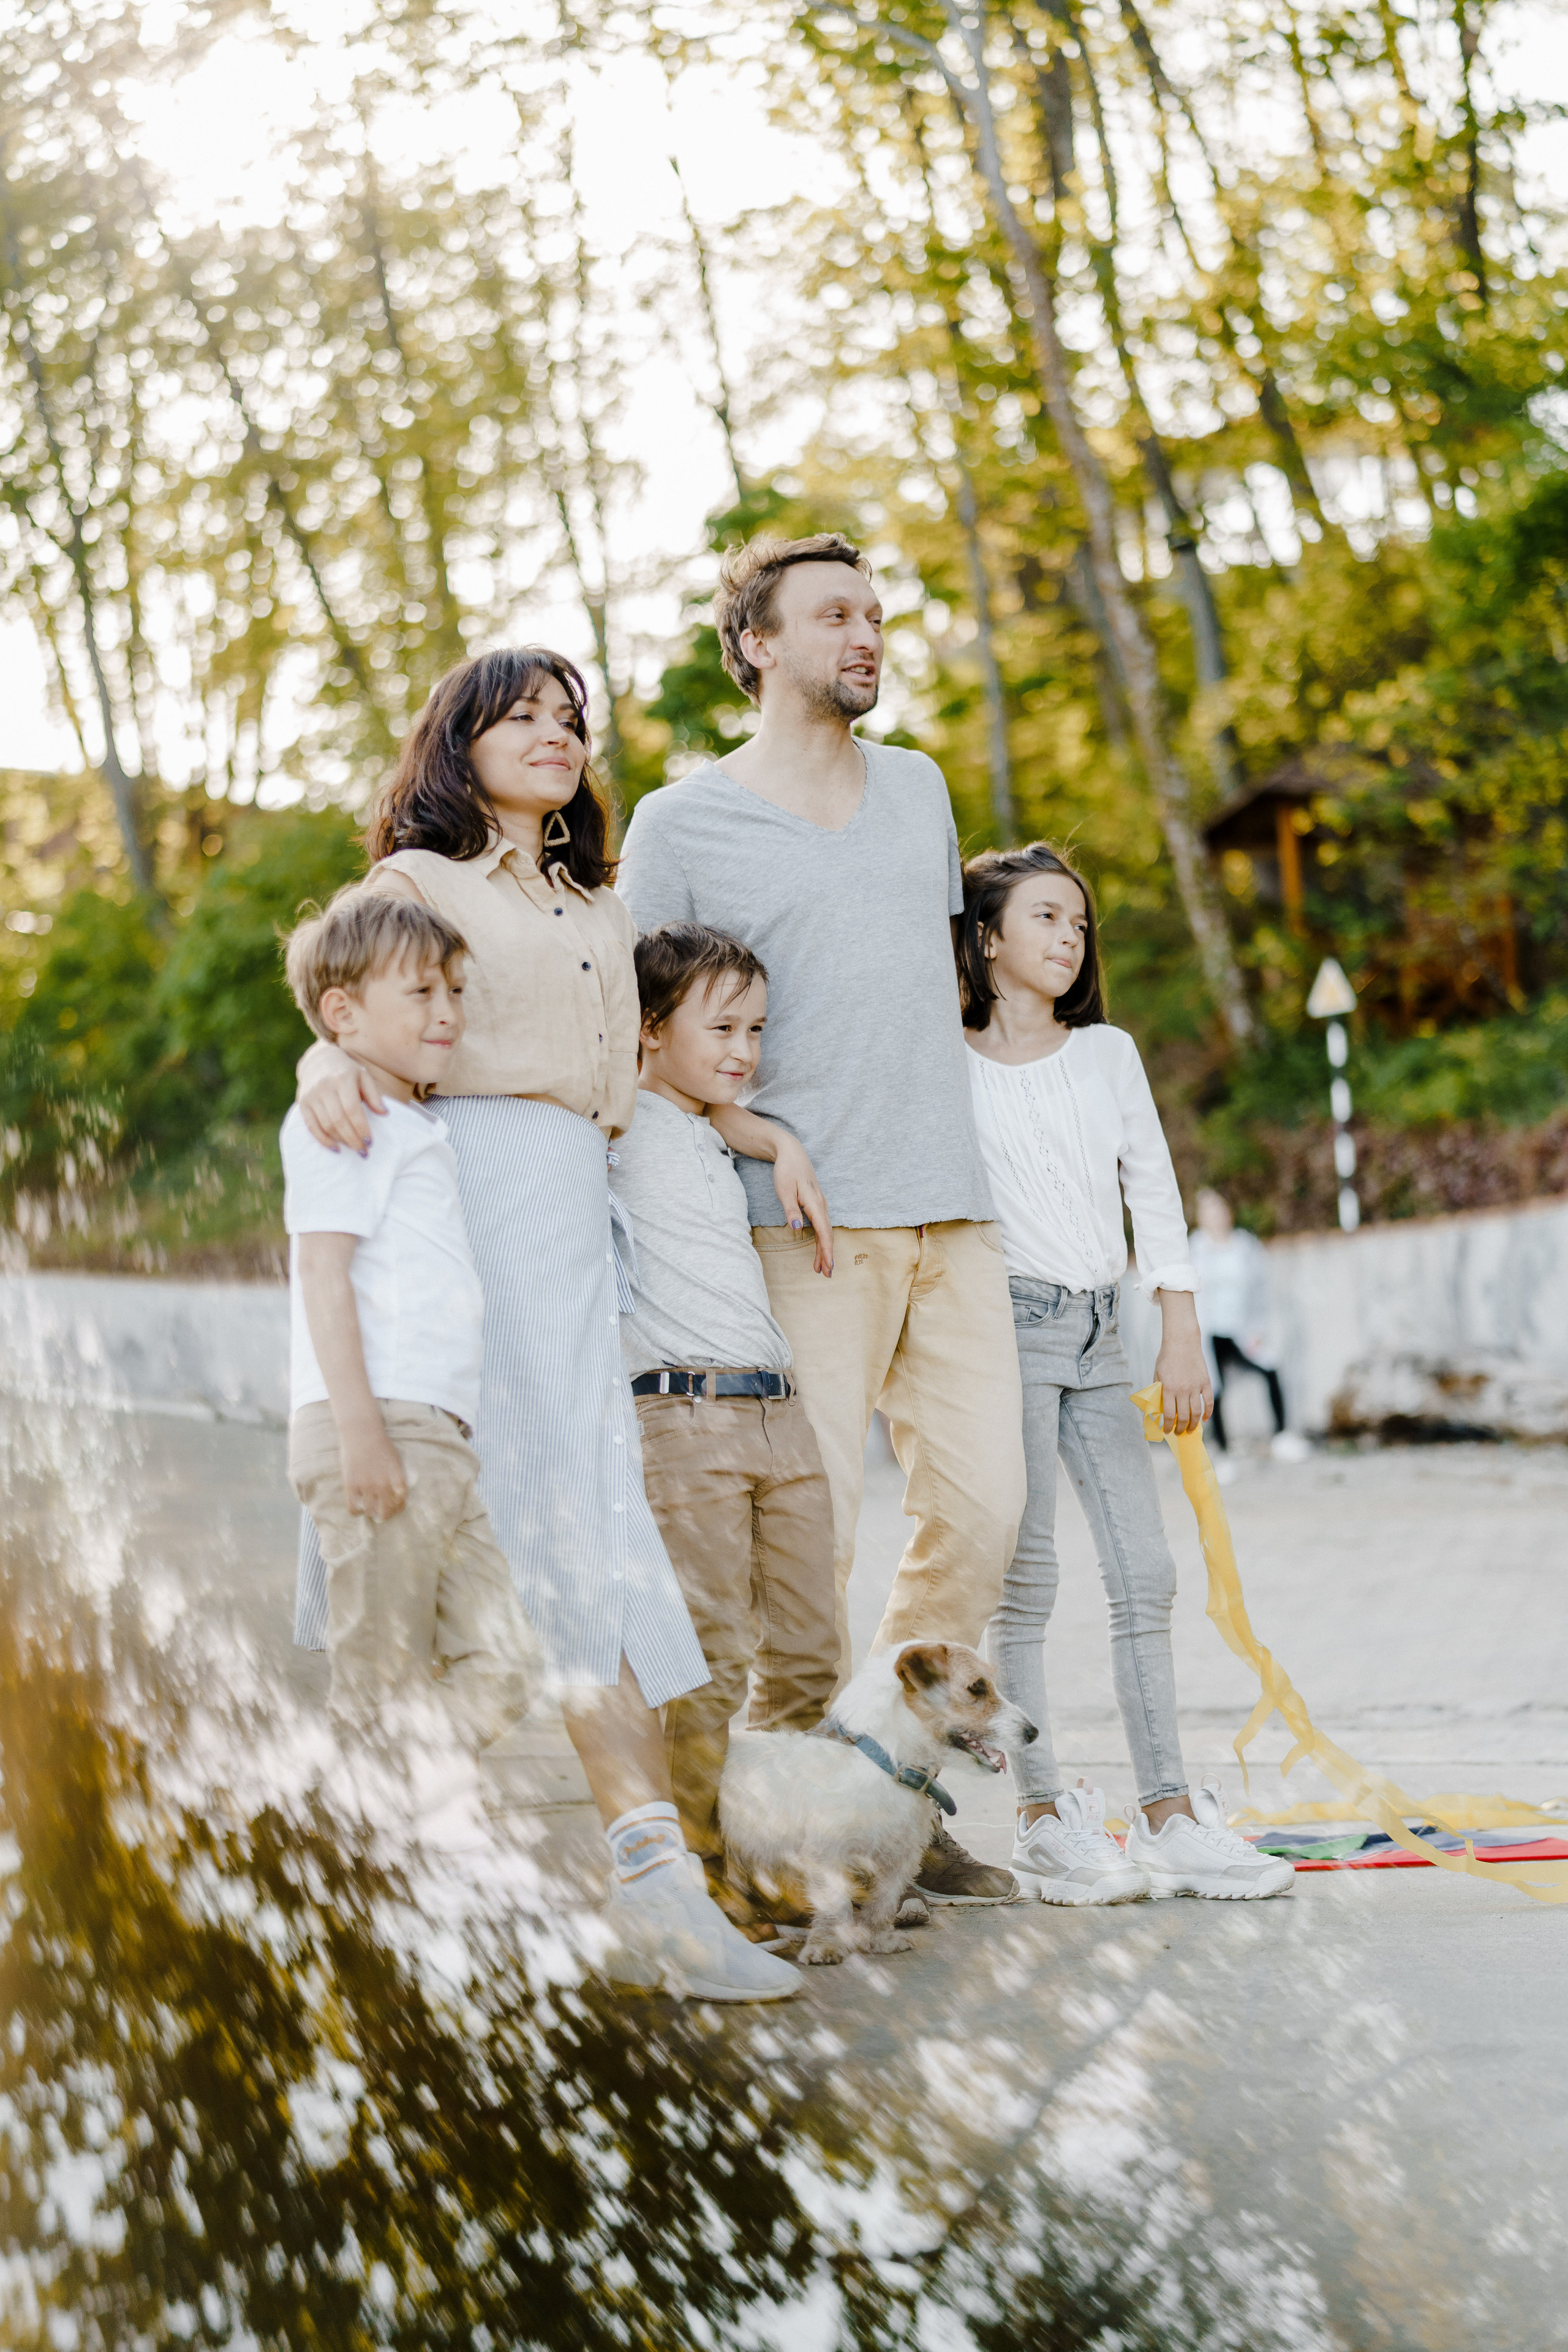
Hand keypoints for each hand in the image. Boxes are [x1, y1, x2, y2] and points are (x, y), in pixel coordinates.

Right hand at [300, 1044, 386, 1153]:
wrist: (318, 1060)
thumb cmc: (347, 1071)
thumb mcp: (363, 1076)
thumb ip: (374, 1095)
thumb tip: (385, 1113)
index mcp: (342, 1079)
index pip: (352, 1109)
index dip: (361, 1127)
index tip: (370, 1142)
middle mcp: (324, 1087)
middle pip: (338, 1120)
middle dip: (353, 1139)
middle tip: (364, 1151)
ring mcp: (311, 1096)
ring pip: (326, 1125)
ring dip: (341, 1141)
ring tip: (354, 1149)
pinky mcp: (303, 1103)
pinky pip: (312, 1126)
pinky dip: (323, 1140)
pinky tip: (336, 1148)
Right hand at [339, 1420, 407, 1520]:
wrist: (362, 1432)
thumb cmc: (380, 1444)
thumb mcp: (396, 1460)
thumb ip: (398, 1477)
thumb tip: (399, 1494)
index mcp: (396, 1477)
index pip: (401, 1501)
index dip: (399, 1507)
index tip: (396, 1506)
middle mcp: (383, 1484)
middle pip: (386, 1511)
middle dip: (386, 1514)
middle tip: (383, 1511)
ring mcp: (366, 1486)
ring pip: (371, 1512)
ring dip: (372, 1513)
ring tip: (370, 1509)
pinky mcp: (351, 1485)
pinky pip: (354, 1508)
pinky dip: (357, 1512)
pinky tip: (359, 1507)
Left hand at [772, 1135, 833, 1277]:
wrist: (792, 1153)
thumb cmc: (786, 1170)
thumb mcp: (784, 1190)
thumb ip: (790, 1210)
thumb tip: (796, 1228)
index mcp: (814, 1202)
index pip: (823, 1231)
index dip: (825, 1250)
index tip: (827, 1266)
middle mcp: (821, 1205)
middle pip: (827, 1234)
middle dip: (827, 1255)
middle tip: (826, 1274)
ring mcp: (820, 1205)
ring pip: (825, 1231)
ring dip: (824, 1250)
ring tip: (821, 1268)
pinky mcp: (816, 1205)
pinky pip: (822, 1226)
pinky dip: (820, 1240)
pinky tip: (818, 1250)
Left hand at [1153, 1333, 1212, 1435]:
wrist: (1182, 1342)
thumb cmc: (1166, 1358)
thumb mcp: (1157, 1375)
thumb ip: (1159, 1392)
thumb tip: (1159, 1409)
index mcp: (1168, 1389)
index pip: (1169, 1415)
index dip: (1168, 1426)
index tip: (1167, 1432)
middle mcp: (1183, 1390)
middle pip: (1184, 1417)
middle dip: (1181, 1428)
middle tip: (1179, 1433)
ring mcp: (1196, 1387)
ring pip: (1197, 1412)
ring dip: (1194, 1425)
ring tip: (1191, 1430)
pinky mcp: (1205, 1382)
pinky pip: (1209, 1401)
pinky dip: (1208, 1413)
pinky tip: (1205, 1419)